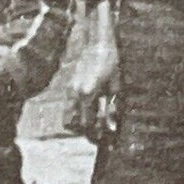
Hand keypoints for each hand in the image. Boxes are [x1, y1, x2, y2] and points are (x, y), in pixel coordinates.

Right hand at [64, 2, 118, 143]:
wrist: (98, 42)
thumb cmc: (111, 62)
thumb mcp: (116, 85)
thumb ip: (112, 108)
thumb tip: (111, 129)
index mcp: (88, 93)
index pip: (88, 124)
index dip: (97, 135)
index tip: (107, 140)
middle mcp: (75, 94)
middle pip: (75, 125)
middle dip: (87, 133)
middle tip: (101, 137)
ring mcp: (69, 91)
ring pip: (67, 119)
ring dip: (79, 126)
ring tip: (93, 125)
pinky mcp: (68, 88)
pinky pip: (66, 110)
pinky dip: (75, 117)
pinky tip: (88, 114)